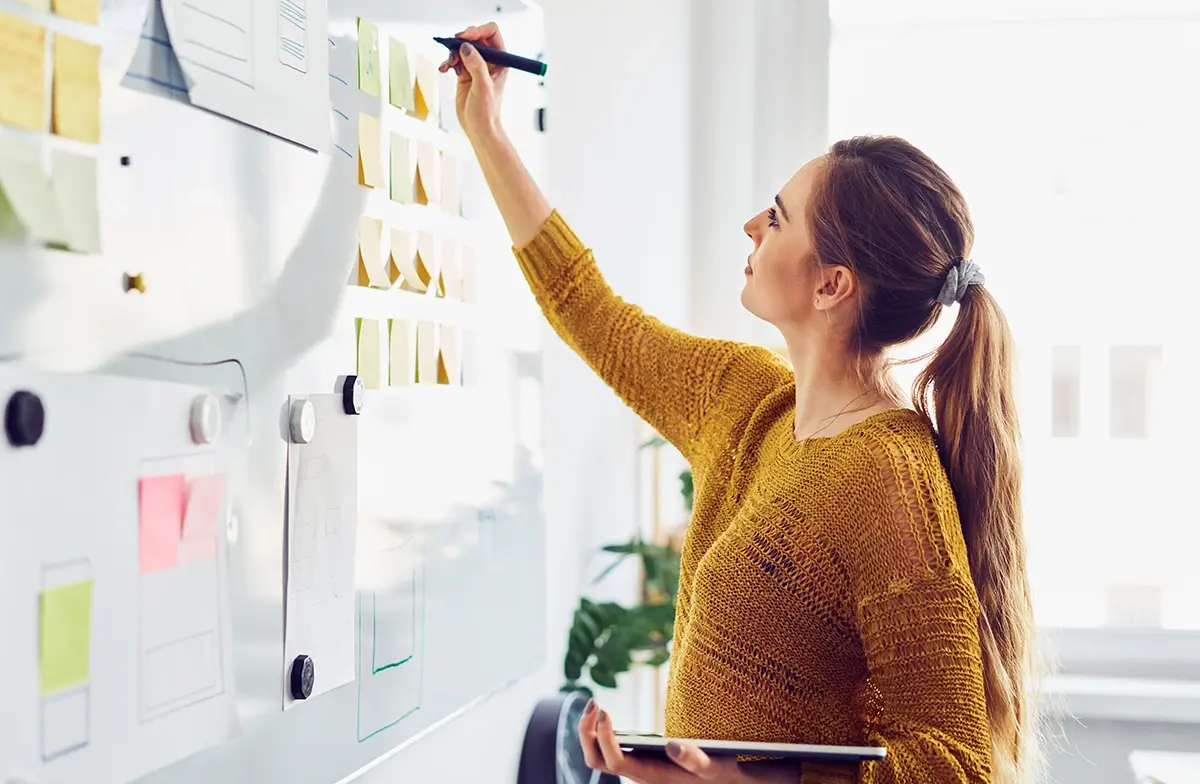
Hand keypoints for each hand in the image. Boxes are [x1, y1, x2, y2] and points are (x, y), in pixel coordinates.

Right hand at [438, 22, 507, 142]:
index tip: (465, 37)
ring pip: (462, 47)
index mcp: (500, 61)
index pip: (492, 33)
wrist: (479, 128)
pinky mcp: (465, 73)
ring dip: (452, 52)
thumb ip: (476, 66)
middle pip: (475, 37)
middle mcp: (489, 61)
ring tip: (448, 64)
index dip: (478, 31)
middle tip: (452, 47)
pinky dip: (448, 61)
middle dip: (462, 40)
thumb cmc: (487, 112)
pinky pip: (454, 59)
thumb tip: (466, 48)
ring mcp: (476, 66)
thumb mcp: (483, 87)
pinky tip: (444, 69)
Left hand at [579, 700, 741, 783]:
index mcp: (652, 777)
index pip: (615, 762)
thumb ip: (695, 760)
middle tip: (594, 703)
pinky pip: (608, 749)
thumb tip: (672, 745)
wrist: (723, 781)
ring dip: (590, 732)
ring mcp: (635, 767)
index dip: (604, 738)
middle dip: (587, 733)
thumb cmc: (720, 773)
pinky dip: (600, 732)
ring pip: (598, 756)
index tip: (605, 711)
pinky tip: (605, 714)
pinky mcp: (638, 758)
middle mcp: (638, 774)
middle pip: (596, 760)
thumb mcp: (715, 767)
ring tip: (595, 705)